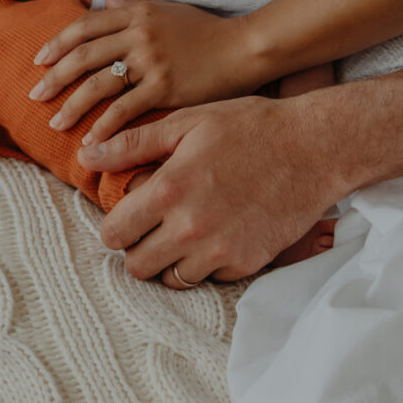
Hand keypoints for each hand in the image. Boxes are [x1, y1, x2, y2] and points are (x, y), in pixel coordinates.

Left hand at [30, 0, 254, 139]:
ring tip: (55, 123)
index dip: (57, 43)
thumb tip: (104, 1)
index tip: (39, 60)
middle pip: (83, 55)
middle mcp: (139, 34)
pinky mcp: (165, 88)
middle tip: (34, 96)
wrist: (242, 48)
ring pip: (98, 84)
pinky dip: (104, 126)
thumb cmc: (205, 30)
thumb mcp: (165, 10)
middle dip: (54, 77)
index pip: (85, 25)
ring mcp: (151, 61)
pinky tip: (91, 140)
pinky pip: (125, 110)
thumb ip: (131, 8)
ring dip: (71, 106)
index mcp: (136, 13)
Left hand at [92, 92, 341, 283]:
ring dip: (170, 260)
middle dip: (138, 248)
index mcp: (169, 189)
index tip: (129, 214)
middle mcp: (190, 228)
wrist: (316, 148)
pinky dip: (206, 264)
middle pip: (136, 266)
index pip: (113, 233)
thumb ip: (133, 143)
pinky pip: (209, 279)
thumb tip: (87, 155)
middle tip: (153, 226)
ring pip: (171, 279)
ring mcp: (220, 250)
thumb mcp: (188, 123)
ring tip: (185, 231)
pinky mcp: (247, 264)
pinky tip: (217, 234)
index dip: (116, 225)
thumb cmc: (251, 128)